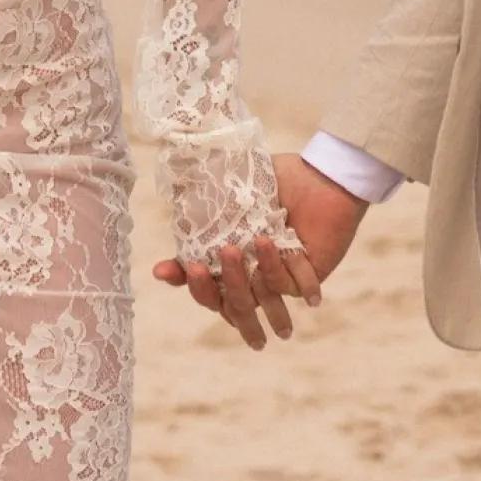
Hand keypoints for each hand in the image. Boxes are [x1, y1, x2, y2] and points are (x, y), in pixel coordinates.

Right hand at [155, 151, 368, 350]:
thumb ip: (201, 224)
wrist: (319, 174)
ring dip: (250, 277)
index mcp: (233, 265)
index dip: (195, 286)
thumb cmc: (275, 184)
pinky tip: (274, 242)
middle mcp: (255, 279)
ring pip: (258, 300)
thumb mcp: (233, 199)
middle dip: (220, 285)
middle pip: (231, 305)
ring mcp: (279, 282)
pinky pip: (288, 286)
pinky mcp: (306, 280)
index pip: (208, 292)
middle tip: (219, 255)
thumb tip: (161, 251)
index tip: (184, 267)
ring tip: (252, 243)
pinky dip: (278, 266)